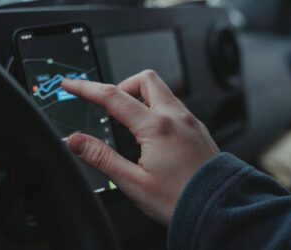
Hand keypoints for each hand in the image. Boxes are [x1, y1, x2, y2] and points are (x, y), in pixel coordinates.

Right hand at [62, 70, 218, 224]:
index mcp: (157, 127)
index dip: (87, 88)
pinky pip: (173, 105)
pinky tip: (151, 132)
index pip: (113, 97)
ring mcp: (190, 121)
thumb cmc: (180, 200)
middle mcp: (176, 117)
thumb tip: (76, 141)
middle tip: (109, 106)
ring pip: (161, 91)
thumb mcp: (133, 182)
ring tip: (128, 121)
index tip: (72, 84)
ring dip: (139, 96)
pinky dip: (155, 108)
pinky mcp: (197, 129)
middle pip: (144, 79)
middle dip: (121, 85)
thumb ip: (101, 157)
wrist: (219, 209)